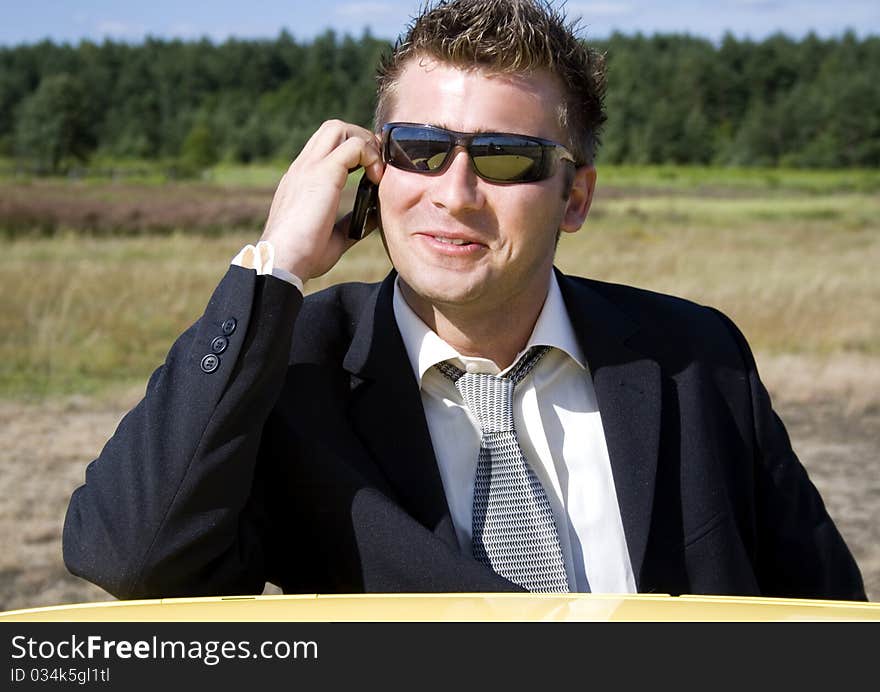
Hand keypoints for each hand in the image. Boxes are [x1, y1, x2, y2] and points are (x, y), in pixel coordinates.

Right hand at [260, 120, 383, 280]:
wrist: (283, 260)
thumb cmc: (304, 255)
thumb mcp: (334, 235)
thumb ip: (350, 222)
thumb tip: (372, 216)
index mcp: (302, 180)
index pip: (326, 146)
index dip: (353, 151)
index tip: (371, 171)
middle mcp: (303, 167)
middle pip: (332, 129)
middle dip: (361, 138)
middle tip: (377, 164)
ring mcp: (310, 167)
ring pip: (339, 128)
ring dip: (365, 143)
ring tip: (377, 170)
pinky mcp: (322, 173)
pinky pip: (354, 146)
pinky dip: (370, 155)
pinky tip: (377, 178)